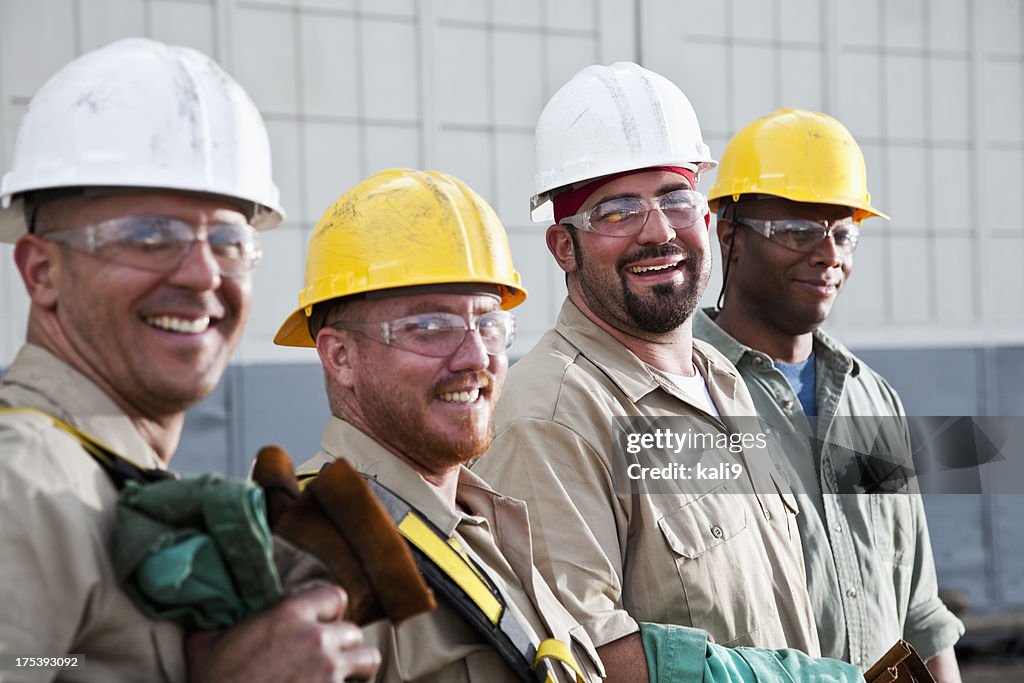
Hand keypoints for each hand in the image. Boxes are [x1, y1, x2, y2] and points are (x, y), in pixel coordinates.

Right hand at [187, 585, 380, 681]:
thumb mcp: (205, 644)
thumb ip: (216, 621)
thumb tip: (207, 610)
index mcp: (289, 615)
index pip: (335, 596)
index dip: (331, 610)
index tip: (323, 624)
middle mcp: (316, 637)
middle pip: (353, 631)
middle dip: (344, 644)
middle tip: (328, 658)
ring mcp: (329, 669)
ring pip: (368, 658)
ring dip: (358, 667)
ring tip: (346, 676)